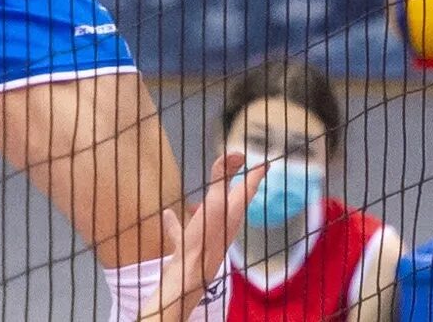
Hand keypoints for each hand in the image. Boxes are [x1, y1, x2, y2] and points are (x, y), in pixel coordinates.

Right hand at [158, 150, 265, 303]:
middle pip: (234, 200)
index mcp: (234, 210)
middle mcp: (225, 223)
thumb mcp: (215, 201)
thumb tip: (237, 154)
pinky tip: (167, 214)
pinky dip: (178, 221)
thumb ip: (222, 177)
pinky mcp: (192, 246)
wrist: (188, 278)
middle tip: (241, 172)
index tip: (265, 162)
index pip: (250, 186)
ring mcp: (209, 236)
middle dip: (237, 185)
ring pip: (212, 215)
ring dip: (210, 202)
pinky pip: (185, 230)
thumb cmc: (205, 238)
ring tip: (206, 192)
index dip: (257, 172)